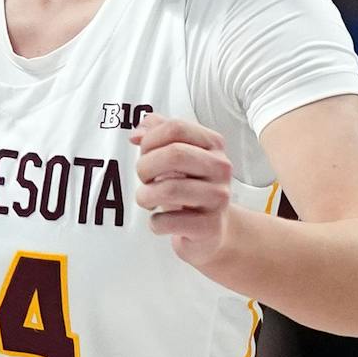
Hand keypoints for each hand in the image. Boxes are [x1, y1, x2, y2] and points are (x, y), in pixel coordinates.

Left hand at [133, 113, 235, 266]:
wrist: (212, 228)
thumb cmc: (190, 187)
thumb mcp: (177, 154)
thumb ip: (157, 133)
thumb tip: (137, 133)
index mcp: (213, 144)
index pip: (176, 128)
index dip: (150, 140)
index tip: (144, 153)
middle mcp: (220, 168)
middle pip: (174, 154)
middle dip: (146, 167)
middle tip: (143, 178)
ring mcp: (217, 198)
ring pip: (170, 189)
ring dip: (145, 196)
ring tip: (146, 199)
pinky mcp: (209, 226)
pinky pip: (168, 221)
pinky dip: (155, 222)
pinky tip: (160, 221)